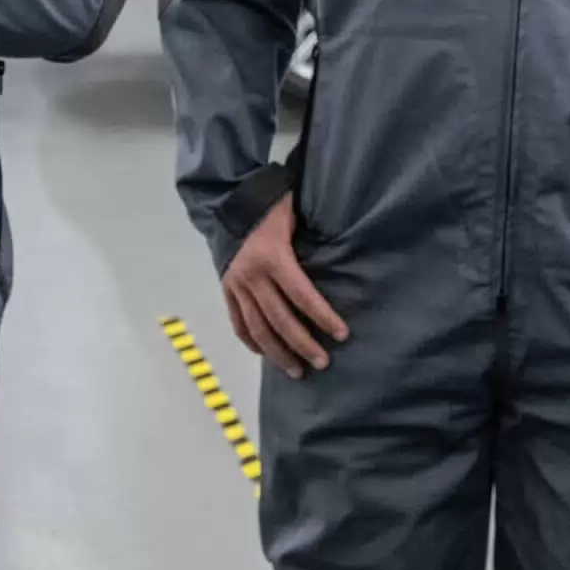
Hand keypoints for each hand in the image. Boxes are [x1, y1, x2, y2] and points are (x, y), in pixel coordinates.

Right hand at [221, 194, 348, 379]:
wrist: (228, 198)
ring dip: (278, 353)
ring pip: (257, 328)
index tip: (342, 335)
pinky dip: (252, 342)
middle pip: (279, 320)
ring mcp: (235, 284)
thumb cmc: (271, 205)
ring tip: (297, 370)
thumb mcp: (295, 215)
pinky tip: (266, 355)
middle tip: (322, 362)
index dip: (323, 317)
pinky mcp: (226, 288)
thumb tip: (344, 257)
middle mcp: (251, 276)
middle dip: (303, 344)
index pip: (302, 295)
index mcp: (272, 257)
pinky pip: (238, 322)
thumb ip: (313, 238)